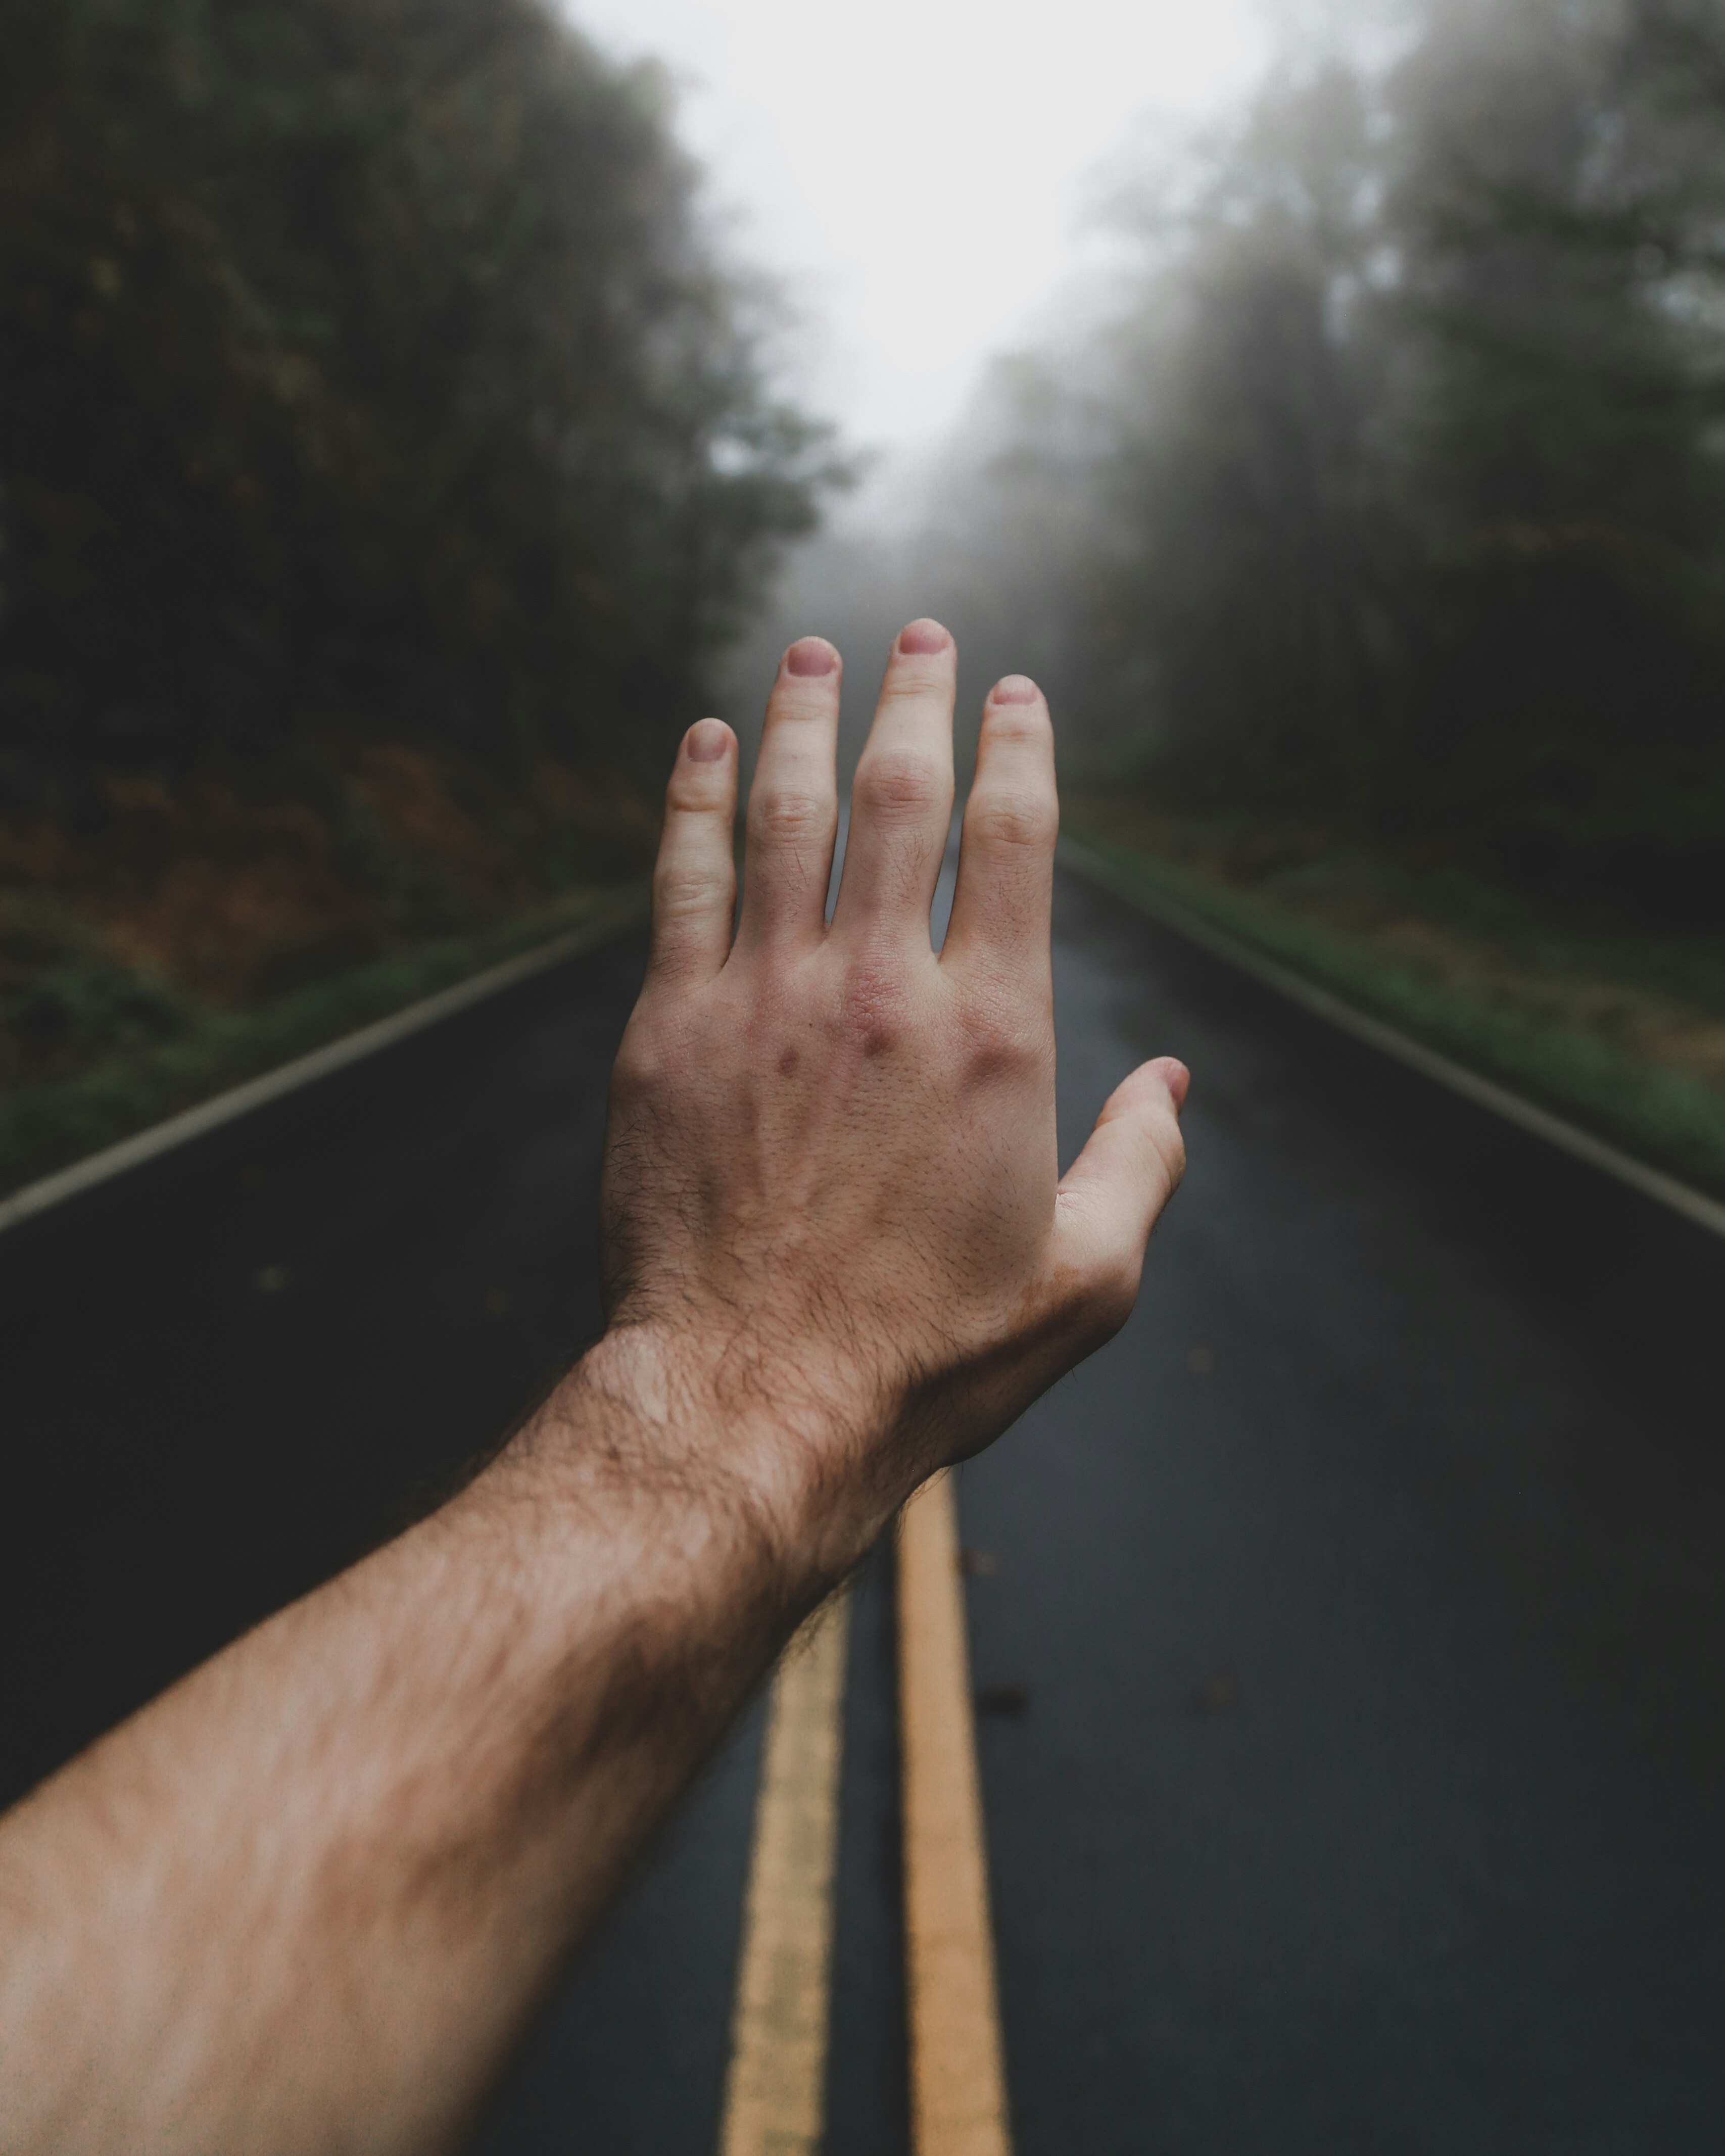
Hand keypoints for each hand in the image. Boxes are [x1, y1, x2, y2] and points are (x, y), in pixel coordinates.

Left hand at [599, 618, 1187, 1555]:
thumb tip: (1176, 1080)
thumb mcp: (1085, 1278)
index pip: (1017, 839)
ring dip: (803, 717)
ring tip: (813, 651)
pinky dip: (694, 799)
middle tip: (920, 633)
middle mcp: (881, 989)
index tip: (1017, 693)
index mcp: (994, 1034)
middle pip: (903, 793)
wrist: (758, 1399)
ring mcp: (765, 1000)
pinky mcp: (669, 1030)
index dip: (1021, 747)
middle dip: (916, 696)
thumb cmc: (930, 1353)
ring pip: (789, 813)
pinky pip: (683, 879)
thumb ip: (1142, 1163)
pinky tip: (703, 744)